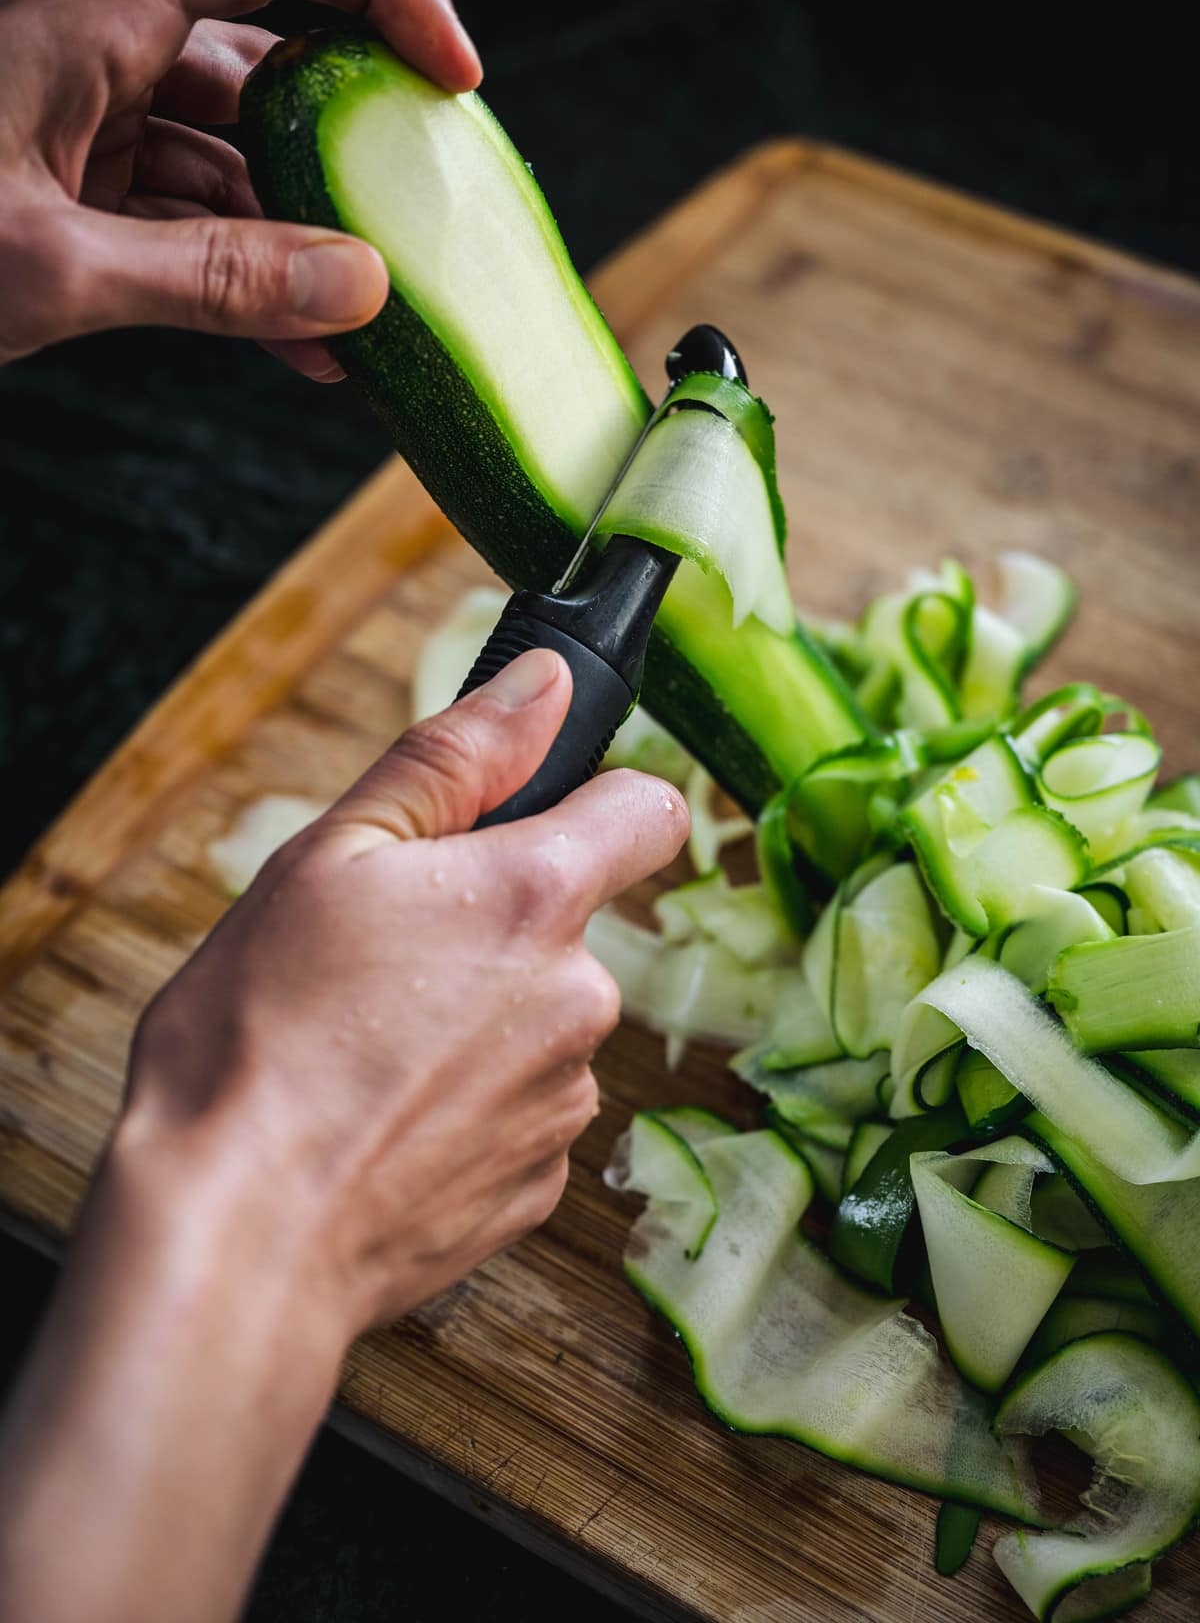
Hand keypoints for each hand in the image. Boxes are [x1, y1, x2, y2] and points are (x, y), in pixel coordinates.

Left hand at [0, 0, 479, 379]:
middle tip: (429, 212)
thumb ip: (211, 277)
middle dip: (362, 136)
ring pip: (239, 156)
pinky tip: (302, 343)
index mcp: (97, 21)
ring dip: (311, 231)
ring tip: (375, 312)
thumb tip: (360, 290)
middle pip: (275, 57)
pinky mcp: (78, 194)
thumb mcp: (50, 266)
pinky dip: (252, 274)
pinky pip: (193, 219)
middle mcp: (104, 55)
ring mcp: (91, 126)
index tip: (452, 73)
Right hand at [0, 652, 685, 1621]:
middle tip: (378, 958)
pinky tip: (380, 1117)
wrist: (235, 1239)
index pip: (648, 811)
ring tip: (363, 1049)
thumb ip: (454, 758)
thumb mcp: (331, 857)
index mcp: (537, 898)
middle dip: (492, 927)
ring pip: (540, 1022)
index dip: (597, 799)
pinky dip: (466, 1106)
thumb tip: (546, 684)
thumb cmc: (259, 1040)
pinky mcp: (537, 1188)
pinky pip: (519, 1112)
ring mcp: (564, 1102)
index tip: (536, 820)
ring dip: (477, 1021)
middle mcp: (581, 999)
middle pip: (569, 926)